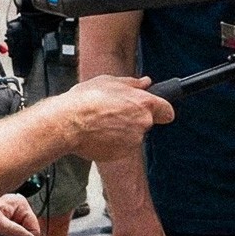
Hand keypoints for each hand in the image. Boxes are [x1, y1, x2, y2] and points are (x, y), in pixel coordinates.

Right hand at [49, 75, 174, 162]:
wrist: (66, 123)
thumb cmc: (85, 100)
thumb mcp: (109, 81)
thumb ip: (132, 83)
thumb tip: (145, 82)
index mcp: (144, 103)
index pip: (167, 111)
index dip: (161, 110)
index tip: (157, 110)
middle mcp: (143, 123)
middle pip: (146, 122)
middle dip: (135, 119)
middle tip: (115, 113)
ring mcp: (132, 140)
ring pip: (132, 135)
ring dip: (122, 131)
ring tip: (101, 123)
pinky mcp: (120, 154)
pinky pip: (120, 147)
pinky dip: (112, 143)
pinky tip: (98, 134)